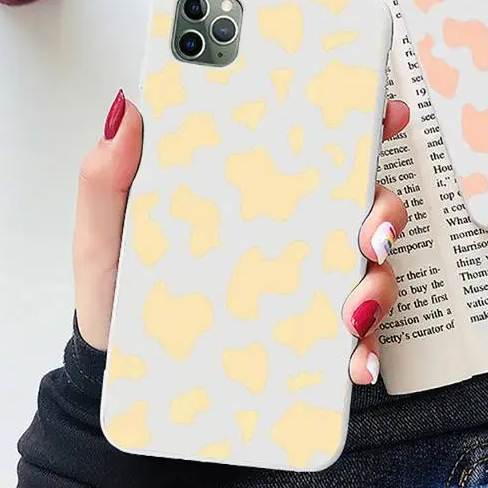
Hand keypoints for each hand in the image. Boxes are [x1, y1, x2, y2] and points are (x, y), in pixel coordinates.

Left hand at [73, 89, 409, 385]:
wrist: (123, 374)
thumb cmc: (120, 296)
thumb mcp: (104, 236)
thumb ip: (107, 179)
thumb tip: (127, 113)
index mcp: (253, 193)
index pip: (312, 148)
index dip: (357, 123)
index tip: (383, 113)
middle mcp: (292, 232)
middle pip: (361, 204)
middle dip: (383, 210)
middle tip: (370, 231)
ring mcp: (306, 284)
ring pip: (371, 267)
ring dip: (378, 282)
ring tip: (353, 311)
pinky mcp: (310, 336)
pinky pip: (355, 336)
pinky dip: (365, 347)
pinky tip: (353, 360)